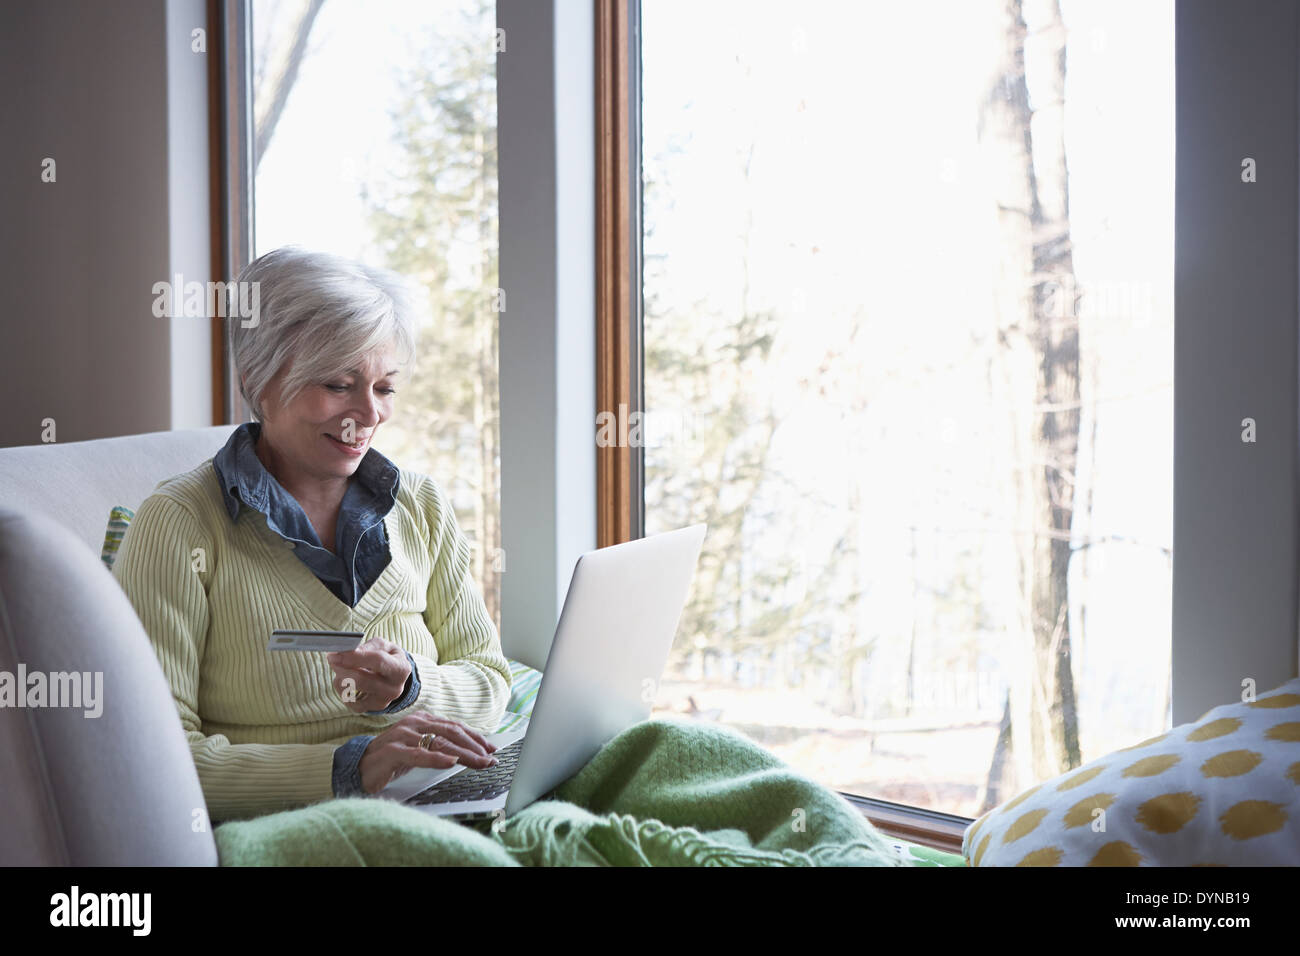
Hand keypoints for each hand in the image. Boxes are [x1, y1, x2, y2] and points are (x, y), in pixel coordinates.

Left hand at [327, 636, 411, 712]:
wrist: (395, 675)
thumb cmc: (387, 656)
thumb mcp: (383, 646)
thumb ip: (367, 647)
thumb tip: (348, 652)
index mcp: (401, 669)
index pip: (377, 661)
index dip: (354, 657)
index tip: (335, 653)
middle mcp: (394, 688)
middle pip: (362, 680)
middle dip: (342, 668)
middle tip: (331, 658)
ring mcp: (383, 701)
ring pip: (353, 691)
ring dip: (340, 677)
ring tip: (342, 667)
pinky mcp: (371, 709)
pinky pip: (349, 701)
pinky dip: (342, 689)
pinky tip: (346, 680)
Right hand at [358, 713, 498, 794]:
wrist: (358, 767)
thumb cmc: (391, 759)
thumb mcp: (419, 749)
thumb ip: (439, 746)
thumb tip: (466, 753)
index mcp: (422, 720)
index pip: (454, 727)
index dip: (475, 737)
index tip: (491, 748)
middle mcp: (414, 723)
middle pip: (451, 733)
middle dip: (475, 746)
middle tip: (491, 758)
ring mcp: (403, 736)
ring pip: (440, 743)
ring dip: (463, 754)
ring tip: (480, 762)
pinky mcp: (393, 751)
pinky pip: (418, 754)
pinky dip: (436, 759)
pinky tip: (451, 763)